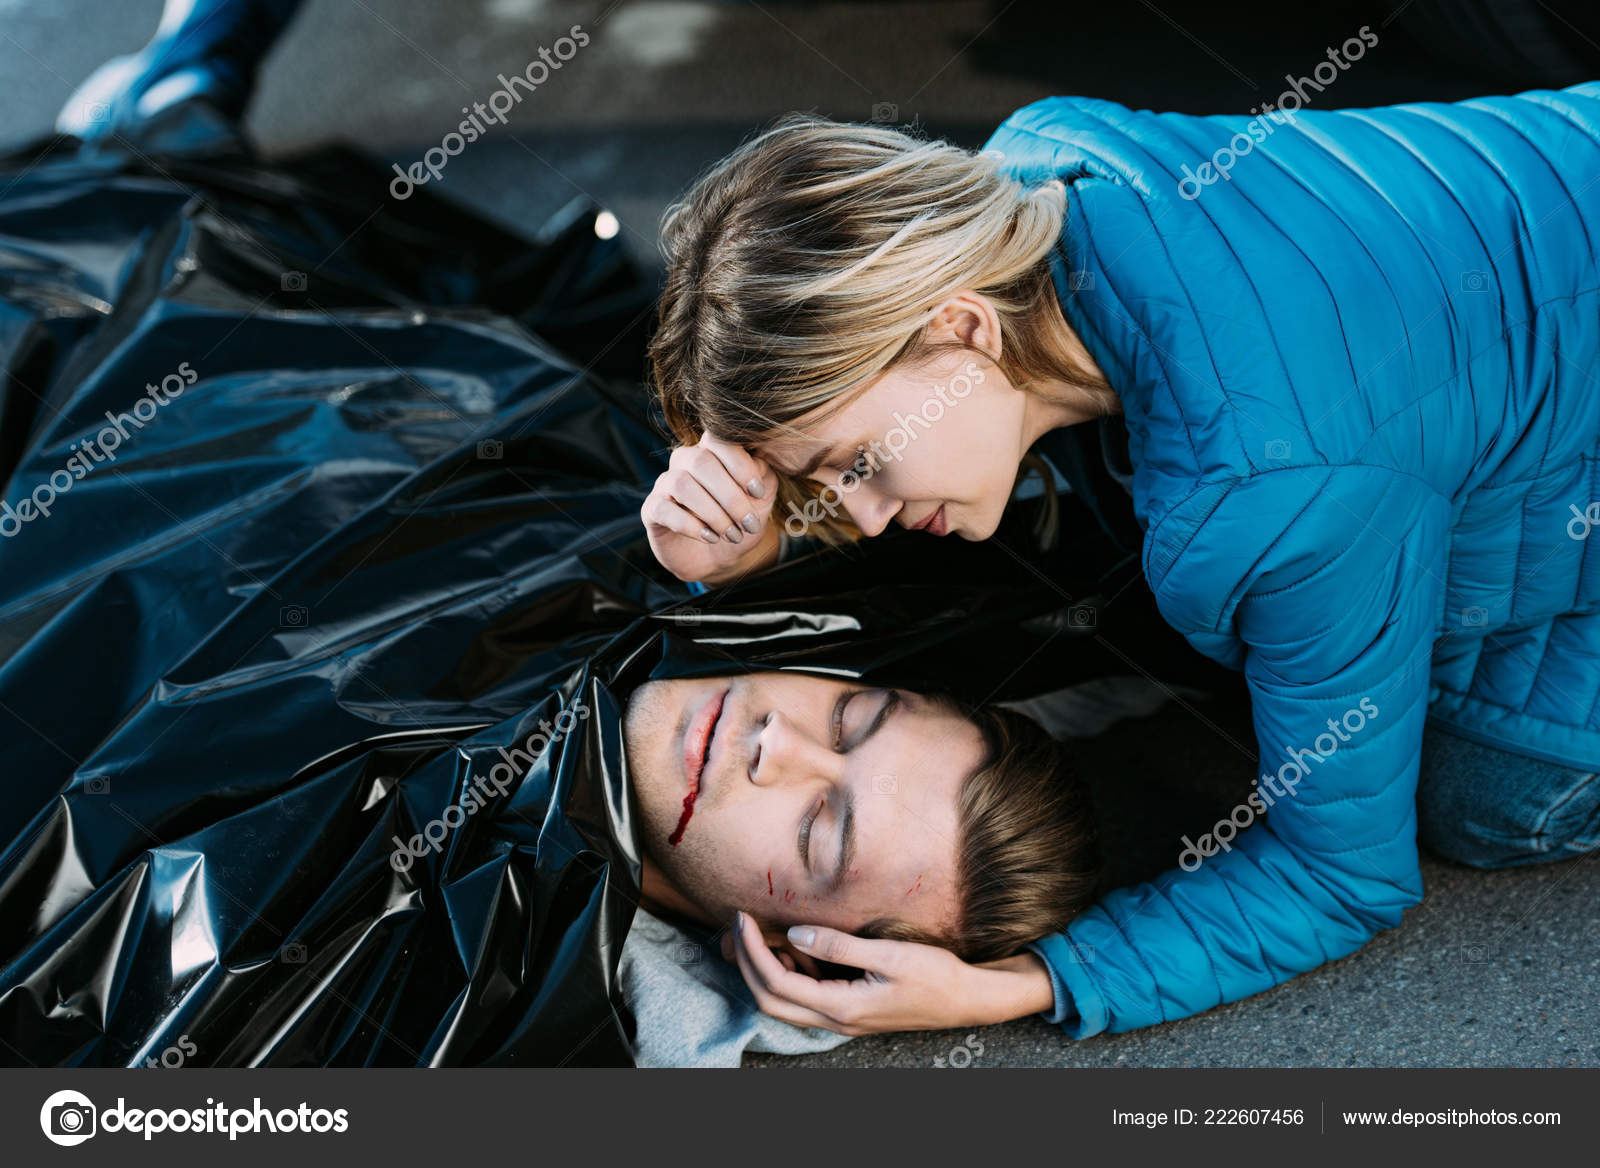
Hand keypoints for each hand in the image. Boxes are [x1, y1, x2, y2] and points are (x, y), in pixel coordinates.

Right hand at [642, 433, 780, 585]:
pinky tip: (710, 537)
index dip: (739, 463)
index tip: (757, 492)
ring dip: (713, 513)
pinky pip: (664, 509)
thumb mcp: (761, 498)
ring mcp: (665, 484)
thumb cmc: (740, 520)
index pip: (717, 438)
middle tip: (748, 523)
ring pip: (682, 484)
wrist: (720, 557)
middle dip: (730, 496)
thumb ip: (762, 474)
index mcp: (711, 451)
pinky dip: (690, 525)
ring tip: (731, 534)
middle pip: (700, 461)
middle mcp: (684, 461)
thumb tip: (755, 465)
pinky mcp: (652, 510)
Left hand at [727, 910, 1054, 1034]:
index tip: (742, 918)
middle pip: (770, 1000)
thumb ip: (839, 945)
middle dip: (746, 963)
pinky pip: (806, 997)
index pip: (777, 982)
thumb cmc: (936, 976)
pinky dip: (790, 971)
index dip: (753, 950)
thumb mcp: (889, 955)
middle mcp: (837, 1020)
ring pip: (785, 1002)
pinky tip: (793, 945)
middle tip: (739, 925)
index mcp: (842, 1007)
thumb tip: (796, 933)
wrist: (968, 999)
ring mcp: (842, 1018)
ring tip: (759, 931)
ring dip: (765, 970)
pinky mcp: (850, 1010)